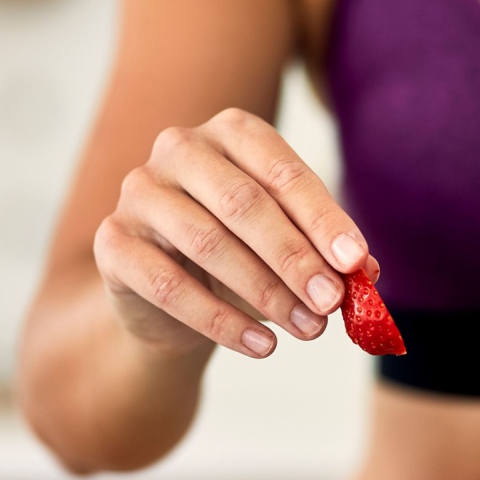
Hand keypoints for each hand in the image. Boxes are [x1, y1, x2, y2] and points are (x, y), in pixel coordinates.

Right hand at [93, 108, 376, 358]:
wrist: (169, 301)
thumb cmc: (241, 258)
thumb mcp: (289, 250)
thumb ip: (327, 255)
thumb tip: (366, 273)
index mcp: (232, 134)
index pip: (282, 170)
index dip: (322, 218)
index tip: (355, 262)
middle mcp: (180, 149)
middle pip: (243, 202)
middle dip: (294, 257)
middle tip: (331, 302)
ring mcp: (140, 192)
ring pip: (207, 242)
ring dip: (265, 293)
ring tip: (308, 330)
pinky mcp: (112, 243)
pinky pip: (168, 284)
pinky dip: (220, 321)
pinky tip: (261, 346)